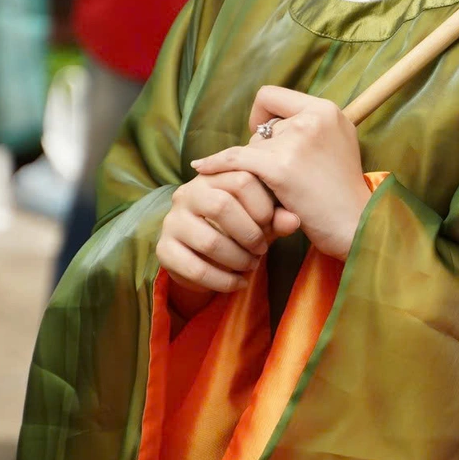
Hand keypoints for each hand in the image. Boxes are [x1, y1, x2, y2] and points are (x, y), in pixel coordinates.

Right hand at [156, 169, 300, 296]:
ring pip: (210, 241)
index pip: (241, 179)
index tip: (271, 223)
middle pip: (222, 205)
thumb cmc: (238, 229)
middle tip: (262, 249)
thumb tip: (294, 221)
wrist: (202, 256)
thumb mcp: (261, 220)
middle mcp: (187, 194)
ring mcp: (171, 221)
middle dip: (250, 233)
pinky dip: (224, 281)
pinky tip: (239, 283)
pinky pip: (196, 269)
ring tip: (252, 266)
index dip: (262, 205)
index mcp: (212, 176)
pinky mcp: (164, 250)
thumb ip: (277, 217)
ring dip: (238, 259)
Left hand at [190, 87, 371, 258]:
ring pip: (252, 146)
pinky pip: (235, 159)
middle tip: (284, 179)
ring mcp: (297, 141)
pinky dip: (216, 163)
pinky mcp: (281, 167)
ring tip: (280, 192)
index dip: (264, 117)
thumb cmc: (343, 192)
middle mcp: (313, 118)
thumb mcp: (338, 143)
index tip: (268, 141)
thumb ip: (309, 128)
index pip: (273, 96)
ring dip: (257, 169)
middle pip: (262, 127)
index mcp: (326, 109)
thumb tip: (266, 126)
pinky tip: (201, 167)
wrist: (356, 225)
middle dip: (265, 152)